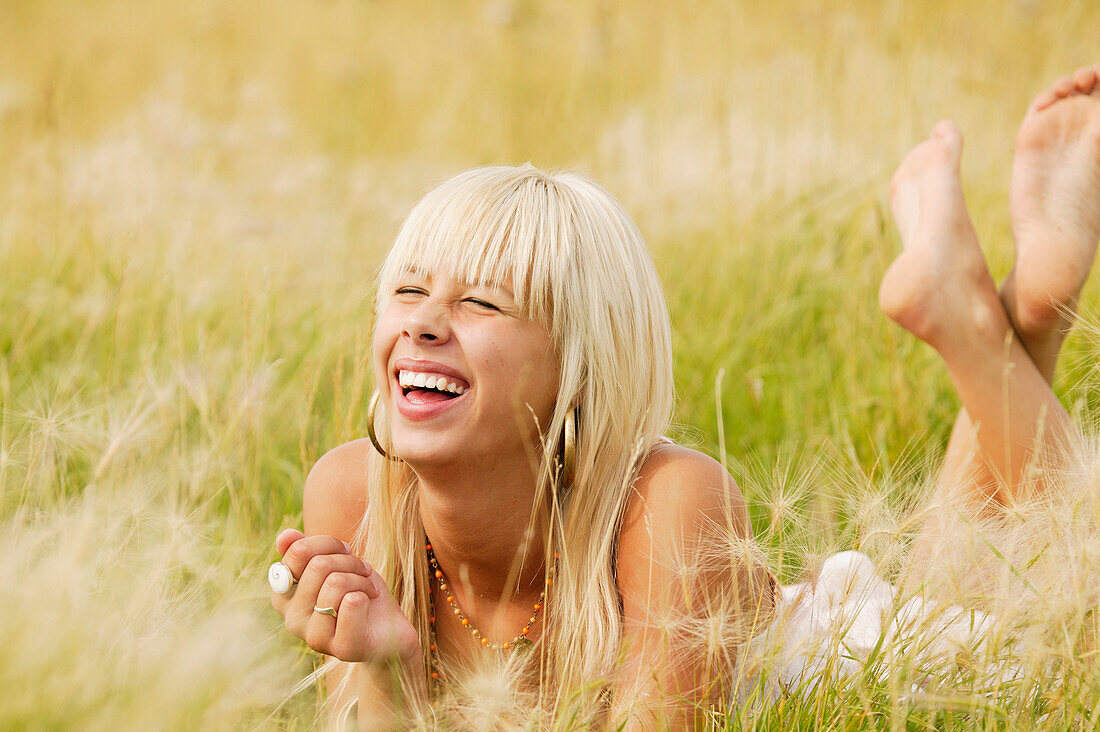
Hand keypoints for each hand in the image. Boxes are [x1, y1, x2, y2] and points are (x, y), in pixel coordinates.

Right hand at [270, 529, 419, 664]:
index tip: (344, 551)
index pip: (296, 552)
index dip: (328, 544)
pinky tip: (370, 603)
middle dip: (349, 561)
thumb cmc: (357, 593)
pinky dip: (367, 595)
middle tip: (363, 570)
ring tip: (368, 588)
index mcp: (284, 596)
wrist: (389, 630)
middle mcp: (292, 619)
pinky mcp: (341, 649)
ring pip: (335, 583)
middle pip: (318, 565)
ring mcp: (313, 637)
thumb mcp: (333, 565)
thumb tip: (284, 536)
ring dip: (361, 579)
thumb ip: (306, 551)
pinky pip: (352, 603)